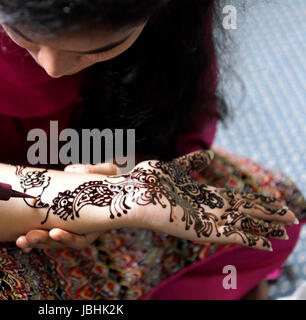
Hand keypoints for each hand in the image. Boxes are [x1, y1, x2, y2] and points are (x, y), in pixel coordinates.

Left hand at [15, 162, 119, 251]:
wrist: (107, 187)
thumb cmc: (109, 180)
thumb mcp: (108, 174)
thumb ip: (93, 171)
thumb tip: (70, 170)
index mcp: (94, 225)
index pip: (81, 239)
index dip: (68, 238)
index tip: (54, 232)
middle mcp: (80, 232)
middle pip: (60, 243)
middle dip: (43, 240)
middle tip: (28, 236)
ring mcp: (67, 230)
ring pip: (49, 241)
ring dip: (34, 241)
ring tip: (20, 240)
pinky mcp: (56, 224)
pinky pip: (43, 234)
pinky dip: (32, 239)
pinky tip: (19, 240)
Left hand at [132, 150, 296, 250]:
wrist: (127, 195)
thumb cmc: (145, 183)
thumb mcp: (172, 168)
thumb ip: (192, 164)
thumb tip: (210, 154)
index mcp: (201, 196)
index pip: (236, 200)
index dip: (257, 202)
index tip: (276, 203)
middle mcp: (205, 209)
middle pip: (243, 211)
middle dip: (267, 214)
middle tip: (291, 217)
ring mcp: (201, 220)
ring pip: (240, 224)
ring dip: (263, 228)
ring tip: (284, 231)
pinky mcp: (196, 230)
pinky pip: (228, 236)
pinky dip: (248, 239)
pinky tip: (265, 243)